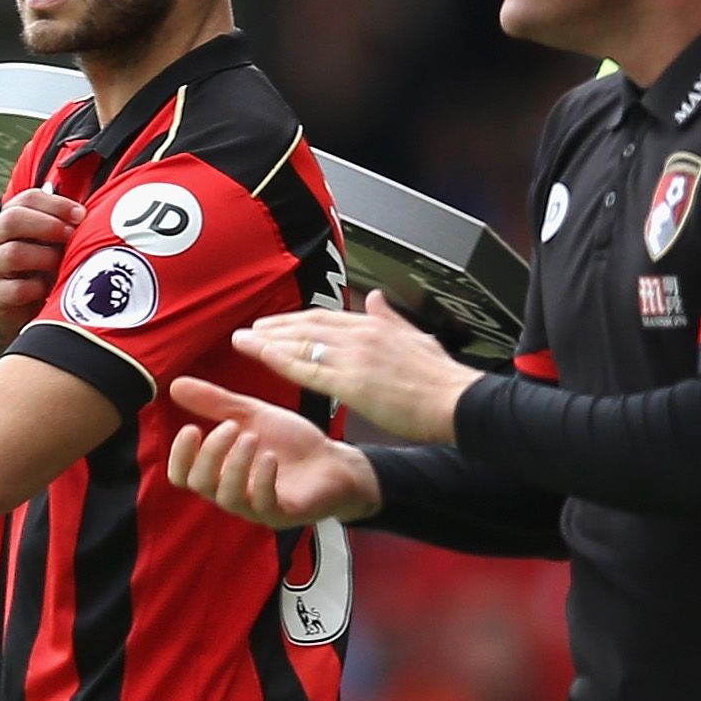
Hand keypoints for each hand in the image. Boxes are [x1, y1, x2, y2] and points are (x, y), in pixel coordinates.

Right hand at [0, 189, 84, 338]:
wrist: (11, 308)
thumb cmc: (37, 270)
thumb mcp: (49, 244)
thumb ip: (63, 228)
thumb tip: (98, 217)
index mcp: (9, 219)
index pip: (27, 199)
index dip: (56, 204)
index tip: (81, 214)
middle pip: (13, 219)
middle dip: (49, 225)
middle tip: (72, 236)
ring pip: (14, 253)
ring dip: (46, 257)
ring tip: (63, 265)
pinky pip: (17, 289)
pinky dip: (39, 289)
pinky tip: (51, 290)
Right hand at [168, 377, 380, 527]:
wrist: (335, 460)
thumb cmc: (291, 443)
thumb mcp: (251, 415)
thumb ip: (216, 403)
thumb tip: (175, 384)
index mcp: (220, 470)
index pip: (183, 475)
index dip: (180, 455)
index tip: (191, 428)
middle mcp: (233, 492)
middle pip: (201, 484)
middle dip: (210, 453)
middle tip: (231, 427)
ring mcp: (257, 507)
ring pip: (227, 497)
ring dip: (234, 465)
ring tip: (251, 438)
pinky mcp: (283, 514)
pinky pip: (263, 505)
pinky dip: (262, 479)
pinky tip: (270, 457)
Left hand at [234, 290, 481, 443]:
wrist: (457, 402)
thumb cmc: (442, 380)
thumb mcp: (417, 336)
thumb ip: (391, 318)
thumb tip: (377, 298)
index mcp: (375, 325)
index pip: (325, 317)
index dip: (295, 320)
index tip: (275, 323)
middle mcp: (361, 334)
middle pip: (307, 325)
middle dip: (274, 327)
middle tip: (249, 330)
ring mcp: (354, 357)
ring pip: (301, 344)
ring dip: (268, 341)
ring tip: (244, 342)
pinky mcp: (352, 383)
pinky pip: (307, 369)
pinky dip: (281, 360)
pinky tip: (262, 357)